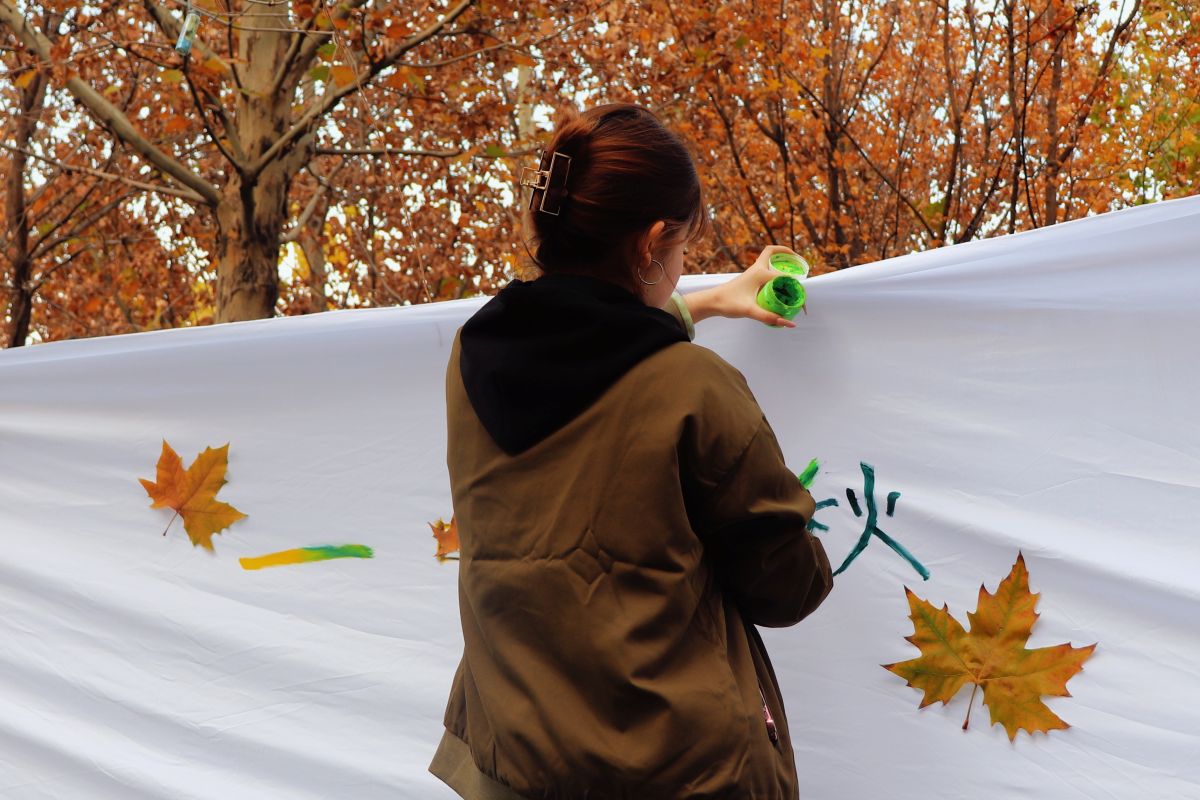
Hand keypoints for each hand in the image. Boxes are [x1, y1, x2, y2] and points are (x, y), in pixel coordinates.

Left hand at [686, 245, 803, 327]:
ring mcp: (752, 272)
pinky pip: (764, 268)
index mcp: (760, 273)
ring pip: (768, 259)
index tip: (802, 305)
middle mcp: (757, 269)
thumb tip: (789, 324)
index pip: (785, 277)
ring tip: (792, 270)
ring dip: (779, 260)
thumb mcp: (750, 311)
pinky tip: (777, 284)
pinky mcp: (749, 279)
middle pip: (774, 253)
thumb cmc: (728, 303)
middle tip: (799, 264)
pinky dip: (773, 270)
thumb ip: (769, 317)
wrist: (710, 301)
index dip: (798, 289)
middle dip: (787, 254)